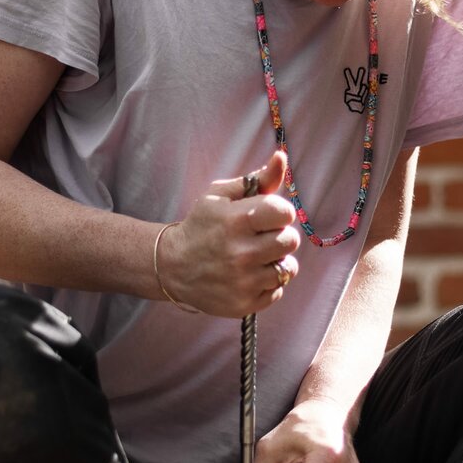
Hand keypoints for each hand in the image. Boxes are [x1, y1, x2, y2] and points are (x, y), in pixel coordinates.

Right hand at [157, 149, 300, 316]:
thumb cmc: (201, 226)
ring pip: (287, 268)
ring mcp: (243, 282)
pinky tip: (249, 275)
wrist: (172, 266)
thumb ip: (257, 179)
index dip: (279, 212)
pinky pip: (277, 291)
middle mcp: (240, 253)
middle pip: (290, 241)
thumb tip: (282, 158)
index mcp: (236, 221)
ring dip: (276, 260)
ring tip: (256, 257)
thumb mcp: (221, 195)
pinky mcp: (244, 304)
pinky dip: (268, 283)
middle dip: (279, 235)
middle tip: (261, 237)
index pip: (285, 212)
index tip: (267, 216)